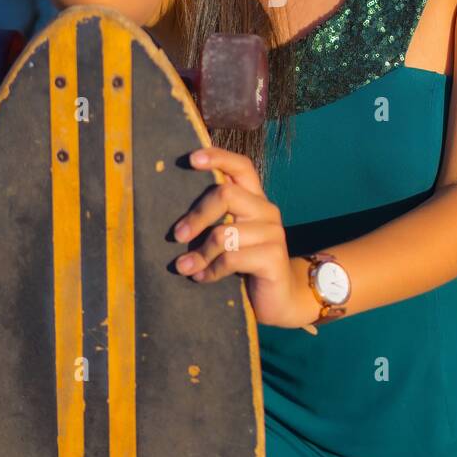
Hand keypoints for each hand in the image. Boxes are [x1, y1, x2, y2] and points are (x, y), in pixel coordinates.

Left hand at [172, 145, 314, 328]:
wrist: (280, 298)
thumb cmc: (246, 263)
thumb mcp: (231, 236)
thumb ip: (215, 219)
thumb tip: (176, 219)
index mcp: (255, 199)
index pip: (241, 166)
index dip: (218, 158)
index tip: (191, 159)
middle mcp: (266, 210)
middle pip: (226, 194)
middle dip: (196, 216)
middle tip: (177, 235)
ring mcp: (273, 233)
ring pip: (224, 233)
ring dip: (199, 254)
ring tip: (185, 267)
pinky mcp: (274, 257)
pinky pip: (232, 259)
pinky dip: (211, 271)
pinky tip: (202, 278)